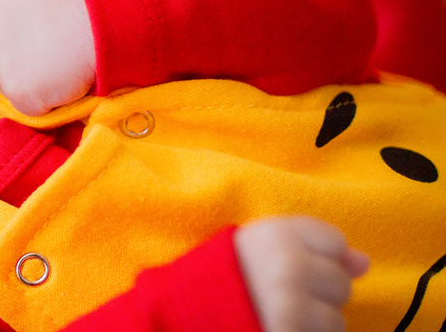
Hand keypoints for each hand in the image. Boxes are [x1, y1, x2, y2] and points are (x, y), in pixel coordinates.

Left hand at [0, 0, 95, 115]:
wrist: (107, 17)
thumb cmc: (78, 4)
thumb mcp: (31, 0)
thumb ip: (12, 24)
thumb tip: (9, 55)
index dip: (20, 42)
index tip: (43, 34)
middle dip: (22, 67)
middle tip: (54, 52)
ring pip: (12, 89)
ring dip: (37, 84)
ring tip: (63, 61)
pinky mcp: (17, 93)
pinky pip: (32, 108)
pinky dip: (52, 102)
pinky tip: (67, 76)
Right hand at [234, 216, 369, 331]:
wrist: (189, 312)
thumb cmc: (227, 276)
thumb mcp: (261, 247)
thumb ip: (311, 246)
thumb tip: (364, 262)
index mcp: (274, 232)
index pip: (333, 240)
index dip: (317, 257)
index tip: (288, 265)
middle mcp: (288, 263)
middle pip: (340, 280)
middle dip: (319, 293)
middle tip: (282, 296)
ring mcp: (292, 303)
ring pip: (336, 318)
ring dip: (314, 323)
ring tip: (280, 317)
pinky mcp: (291, 331)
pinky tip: (282, 328)